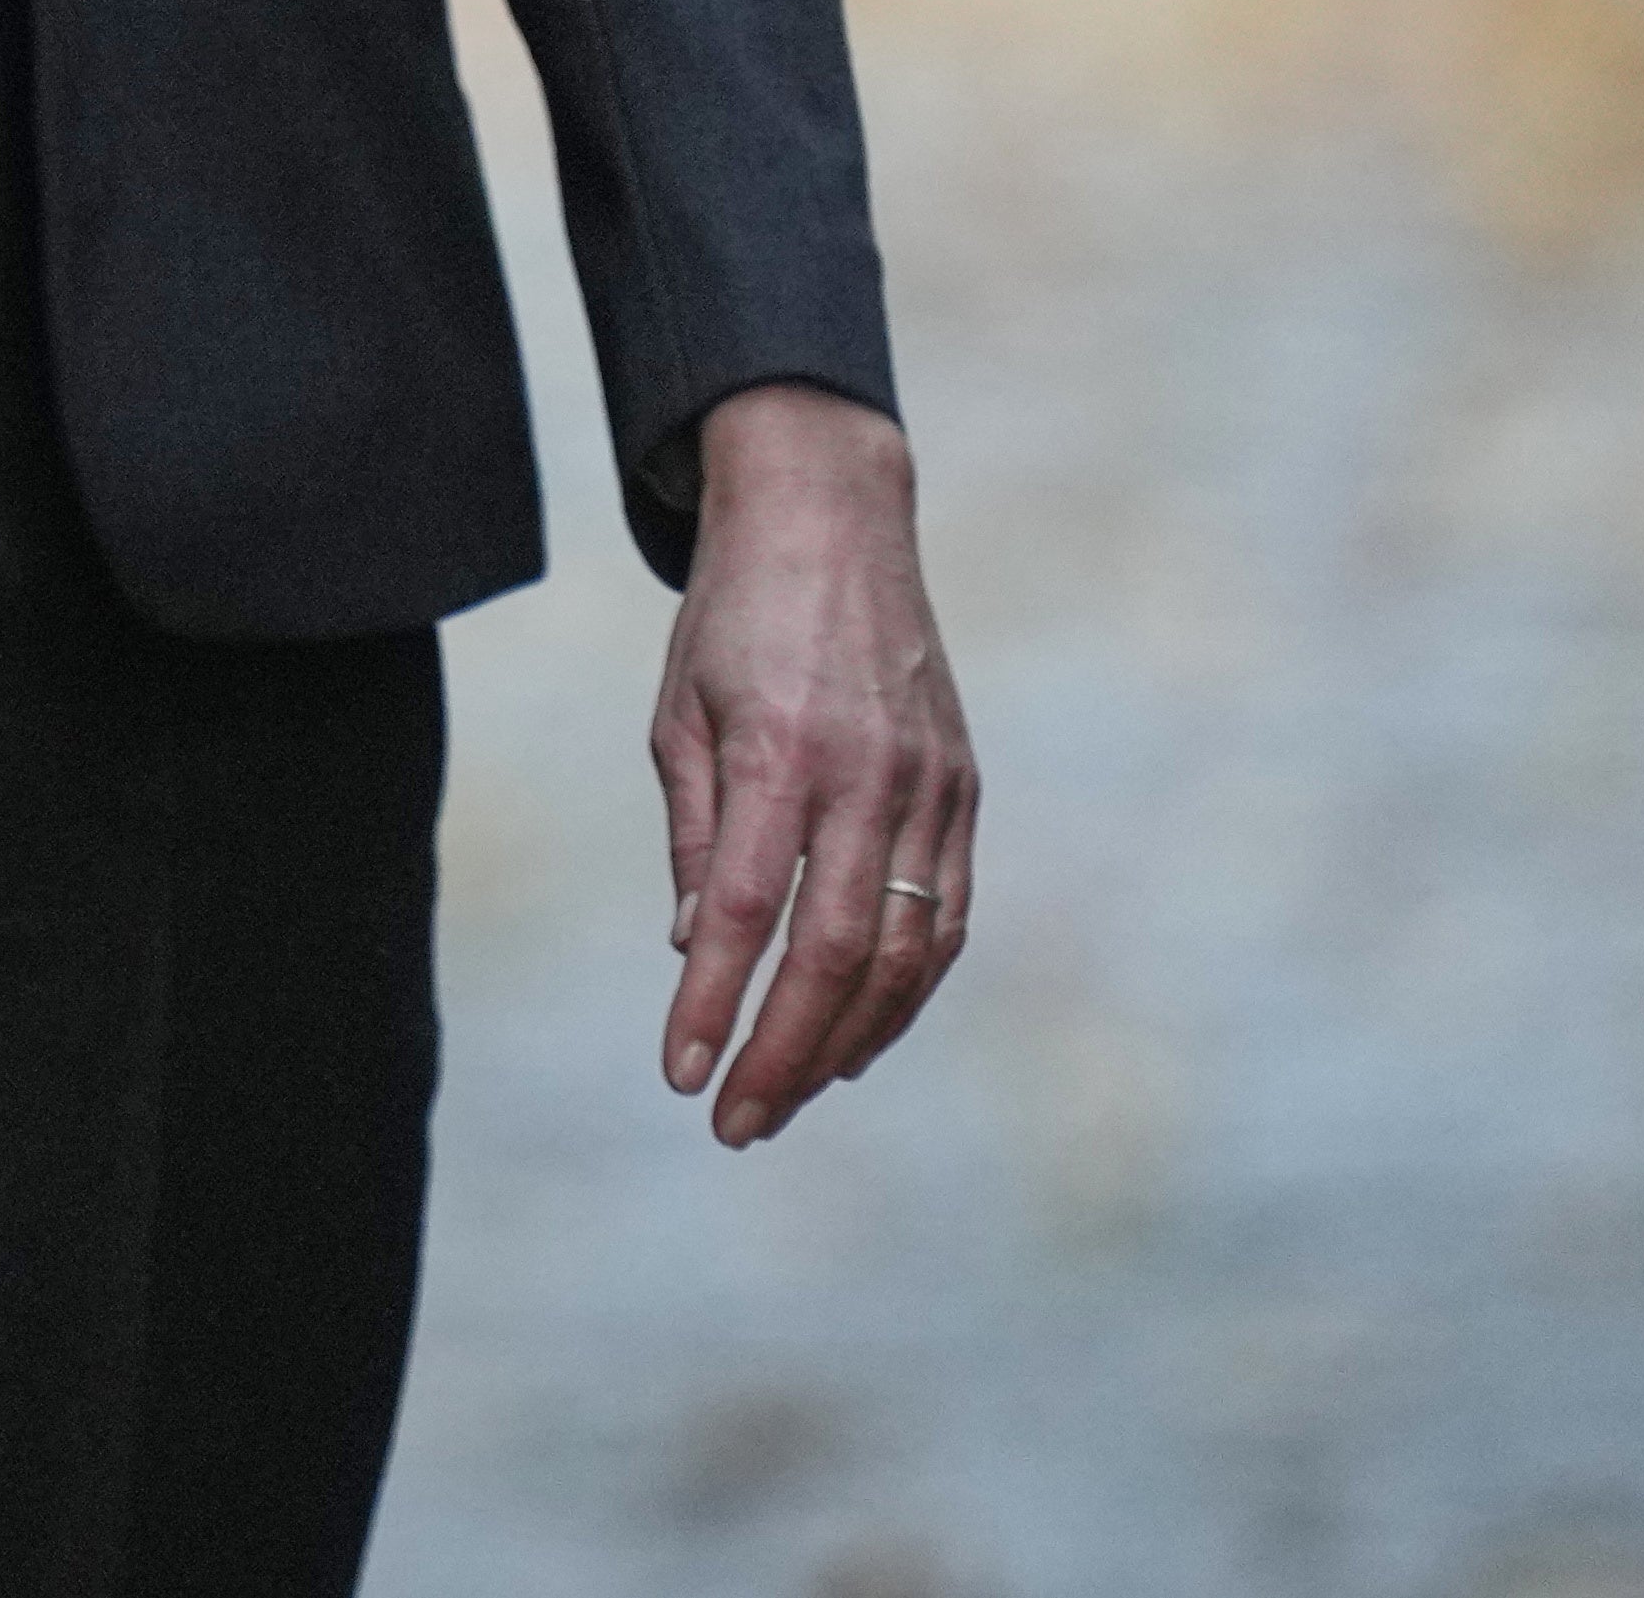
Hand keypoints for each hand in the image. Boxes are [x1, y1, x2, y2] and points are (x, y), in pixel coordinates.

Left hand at [652, 380, 974, 1146]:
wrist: (833, 520)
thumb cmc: (733, 618)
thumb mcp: (680, 712)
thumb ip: (694, 831)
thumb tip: (696, 947)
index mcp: (780, 753)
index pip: (744, 912)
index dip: (715, 1005)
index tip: (682, 1074)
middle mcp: (867, 777)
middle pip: (835, 953)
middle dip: (784, 1051)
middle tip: (736, 1123)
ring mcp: (930, 788)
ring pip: (906, 952)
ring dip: (851, 1038)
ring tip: (791, 1094)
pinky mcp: (964, 793)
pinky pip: (944, 915)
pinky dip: (907, 989)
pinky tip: (860, 1032)